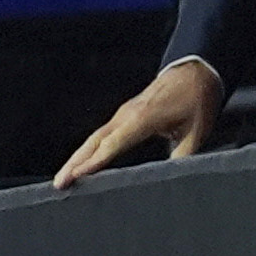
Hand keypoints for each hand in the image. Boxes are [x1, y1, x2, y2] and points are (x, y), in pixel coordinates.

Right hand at [53, 56, 222, 183]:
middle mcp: (127, 116)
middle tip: (58, 184)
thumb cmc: (196, 98)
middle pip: (94, 142)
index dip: (94, 161)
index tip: (77, 176)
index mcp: (143, 118)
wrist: (194, 71)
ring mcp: (123, 114)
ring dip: (77, 157)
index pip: (113, 144)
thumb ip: (183, 155)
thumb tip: (173, 178)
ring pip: (94, 139)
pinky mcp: (124, 115)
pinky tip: (81, 161)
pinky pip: (101, 134)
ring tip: (63, 177)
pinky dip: (88, 150)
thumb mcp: (197, 129)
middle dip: (75, 163)